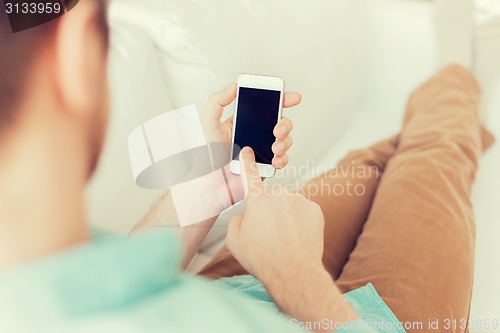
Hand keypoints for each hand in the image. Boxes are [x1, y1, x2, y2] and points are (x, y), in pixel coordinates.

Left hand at [200, 84, 300, 168]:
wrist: (208, 185)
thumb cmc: (203, 157)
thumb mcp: (206, 123)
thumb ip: (217, 101)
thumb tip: (234, 86)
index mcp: (242, 123)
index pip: (264, 107)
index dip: (281, 100)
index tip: (292, 97)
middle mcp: (254, 136)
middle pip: (280, 123)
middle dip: (285, 124)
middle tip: (277, 129)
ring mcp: (260, 152)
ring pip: (284, 141)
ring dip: (285, 141)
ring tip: (275, 146)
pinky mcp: (263, 168)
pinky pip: (281, 161)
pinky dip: (283, 158)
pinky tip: (275, 159)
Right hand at [225, 147, 324, 284]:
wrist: (294, 272)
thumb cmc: (262, 259)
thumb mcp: (234, 242)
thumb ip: (235, 222)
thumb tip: (243, 216)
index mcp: (257, 200)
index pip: (250, 175)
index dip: (247, 162)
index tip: (248, 150)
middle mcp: (278, 195)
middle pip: (271, 199)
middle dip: (269, 212)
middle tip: (269, 235)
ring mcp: (299, 200)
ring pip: (289, 205)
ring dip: (286, 217)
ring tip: (285, 239)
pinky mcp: (315, 209)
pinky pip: (304, 211)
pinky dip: (301, 221)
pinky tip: (298, 237)